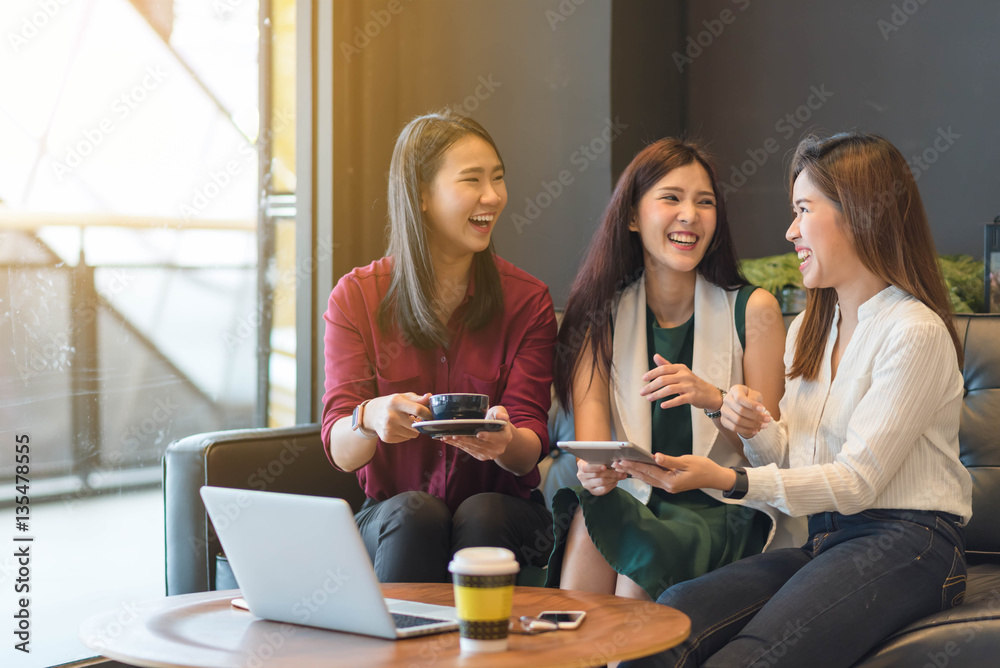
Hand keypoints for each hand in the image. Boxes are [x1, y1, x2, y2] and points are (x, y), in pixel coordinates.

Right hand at [366, 392, 432, 442]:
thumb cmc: (391, 403)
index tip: (432, 415)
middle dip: (421, 424)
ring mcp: (388, 428)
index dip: (428, 414)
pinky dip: (406, 434)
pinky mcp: (387, 437)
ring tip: (406, 423)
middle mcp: (391, 416)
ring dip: (413, 430)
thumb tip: (430, 397)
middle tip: (418, 419)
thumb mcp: (403, 397)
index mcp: (396, 402)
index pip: (418, 410)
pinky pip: (406, 439)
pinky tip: (399, 428)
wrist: (372, 414)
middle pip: (417, 426)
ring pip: (413, 434)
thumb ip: (418, 398)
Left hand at [439, 405, 514, 461]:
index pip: (496, 437)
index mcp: (505, 437)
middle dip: (465, 439)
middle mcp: (498, 448)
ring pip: (471, 448)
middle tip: (454, 435)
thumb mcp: (499, 412)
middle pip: (479, 444)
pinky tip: (448, 440)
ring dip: (458, 442)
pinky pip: (467, 450)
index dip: (487, 436)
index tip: (478, 434)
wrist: (496, 432)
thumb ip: (500, 412)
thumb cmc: (495, 419)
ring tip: (446, 437)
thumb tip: (502, 417)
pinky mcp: (480, 456)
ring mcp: (488, 454)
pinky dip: (457, 444)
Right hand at [576, 457, 625, 495]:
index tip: (605, 467)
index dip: (596, 467)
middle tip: (619, 471)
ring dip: (612, 479)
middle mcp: (582, 476)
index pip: (587, 468)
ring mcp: (587, 485)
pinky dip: (611, 485)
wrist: (592, 470)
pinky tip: (614, 481)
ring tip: (619, 476)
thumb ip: (604, 460)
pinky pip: (603, 490)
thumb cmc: (595, 463)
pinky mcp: (592, 491)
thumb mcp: (596, 458)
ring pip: (601, 482)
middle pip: (597, 475)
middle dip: (610, 473)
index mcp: (581, 466)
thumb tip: (617, 463)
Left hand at [613, 453, 735, 493]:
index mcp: (671, 482)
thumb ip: (669, 460)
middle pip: (645, 477)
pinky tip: (637, 470)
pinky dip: (644, 474)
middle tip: (615, 463)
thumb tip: (655, 457)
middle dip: (630, 469)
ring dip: (635, 472)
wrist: (715, 478)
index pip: (649, 472)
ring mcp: (669, 487)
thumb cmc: (703, 467)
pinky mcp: (670, 485)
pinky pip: (654, 480)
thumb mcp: (687, 461)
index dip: (635, 465)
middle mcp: (668, 487)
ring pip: (648, 479)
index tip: (623, 460)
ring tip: (622, 466)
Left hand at [639, 353, 720, 410]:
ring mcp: (689, 386)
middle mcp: (685, 375)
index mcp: (680, 368)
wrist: (708, 393)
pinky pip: (679, 400)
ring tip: (648, 399)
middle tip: (642, 392)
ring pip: (669, 390)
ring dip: (657, 395)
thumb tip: (655, 356)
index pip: (663, 369)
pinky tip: (662, 406)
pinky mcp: (693, 396)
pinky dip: (670, 403)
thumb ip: (667, 365)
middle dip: (651, 386)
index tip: (643, 379)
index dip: (652, 373)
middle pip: (664, 380)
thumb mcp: (679, 372)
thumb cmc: (690, 382)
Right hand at [719, 385, 771, 437]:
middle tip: (768, 420)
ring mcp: (724, 411)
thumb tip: (757, 409)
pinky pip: (734, 428)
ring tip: (764, 426)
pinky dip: (746, 430)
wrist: (741, 404)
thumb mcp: (754, 394)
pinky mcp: (724, 420)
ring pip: (737, 421)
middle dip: (756, 417)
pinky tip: (755, 431)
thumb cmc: (750, 398)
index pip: (740, 398)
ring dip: (753, 425)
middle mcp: (727, 400)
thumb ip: (755, 399)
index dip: (751, 405)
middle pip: (740, 410)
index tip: (763, 409)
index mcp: (734, 390)